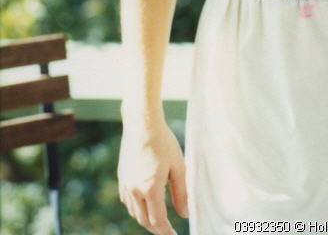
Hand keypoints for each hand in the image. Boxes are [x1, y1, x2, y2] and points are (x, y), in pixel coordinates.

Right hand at [118, 119, 188, 233]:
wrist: (142, 124)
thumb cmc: (163, 142)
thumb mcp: (178, 167)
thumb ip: (181, 193)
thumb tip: (184, 214)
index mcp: (150, 188)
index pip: (157, 220)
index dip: (166, 231)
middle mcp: (135, 190)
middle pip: (144, 220)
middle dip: (156, 228)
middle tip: (167, 230)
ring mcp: (126, 184)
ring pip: (134, 212)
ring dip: (145, 219)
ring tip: (158, 219)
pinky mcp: (122, 177)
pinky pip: (127, 201)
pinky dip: (136, 208)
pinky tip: (144, 205)